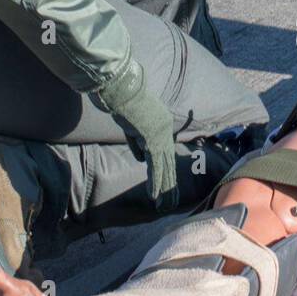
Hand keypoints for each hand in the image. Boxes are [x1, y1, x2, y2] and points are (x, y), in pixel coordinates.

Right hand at [115, 85, 179, 209]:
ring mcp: (160, 138)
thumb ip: (137, 142)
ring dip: (165, 189)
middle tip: (174, 200)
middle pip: (169, 163)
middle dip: (171, 183)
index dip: (165, 169)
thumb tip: (141, 158)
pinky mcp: (152, 143)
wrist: (123, 90)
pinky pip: (154, 168)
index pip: (165, 152)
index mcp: (163, 125)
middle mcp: (166, 133)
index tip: (168, 183)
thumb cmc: (124, 101)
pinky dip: (155, 183)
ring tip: (167, 205)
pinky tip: (156, 196)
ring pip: (165, 169)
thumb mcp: (132, 123)